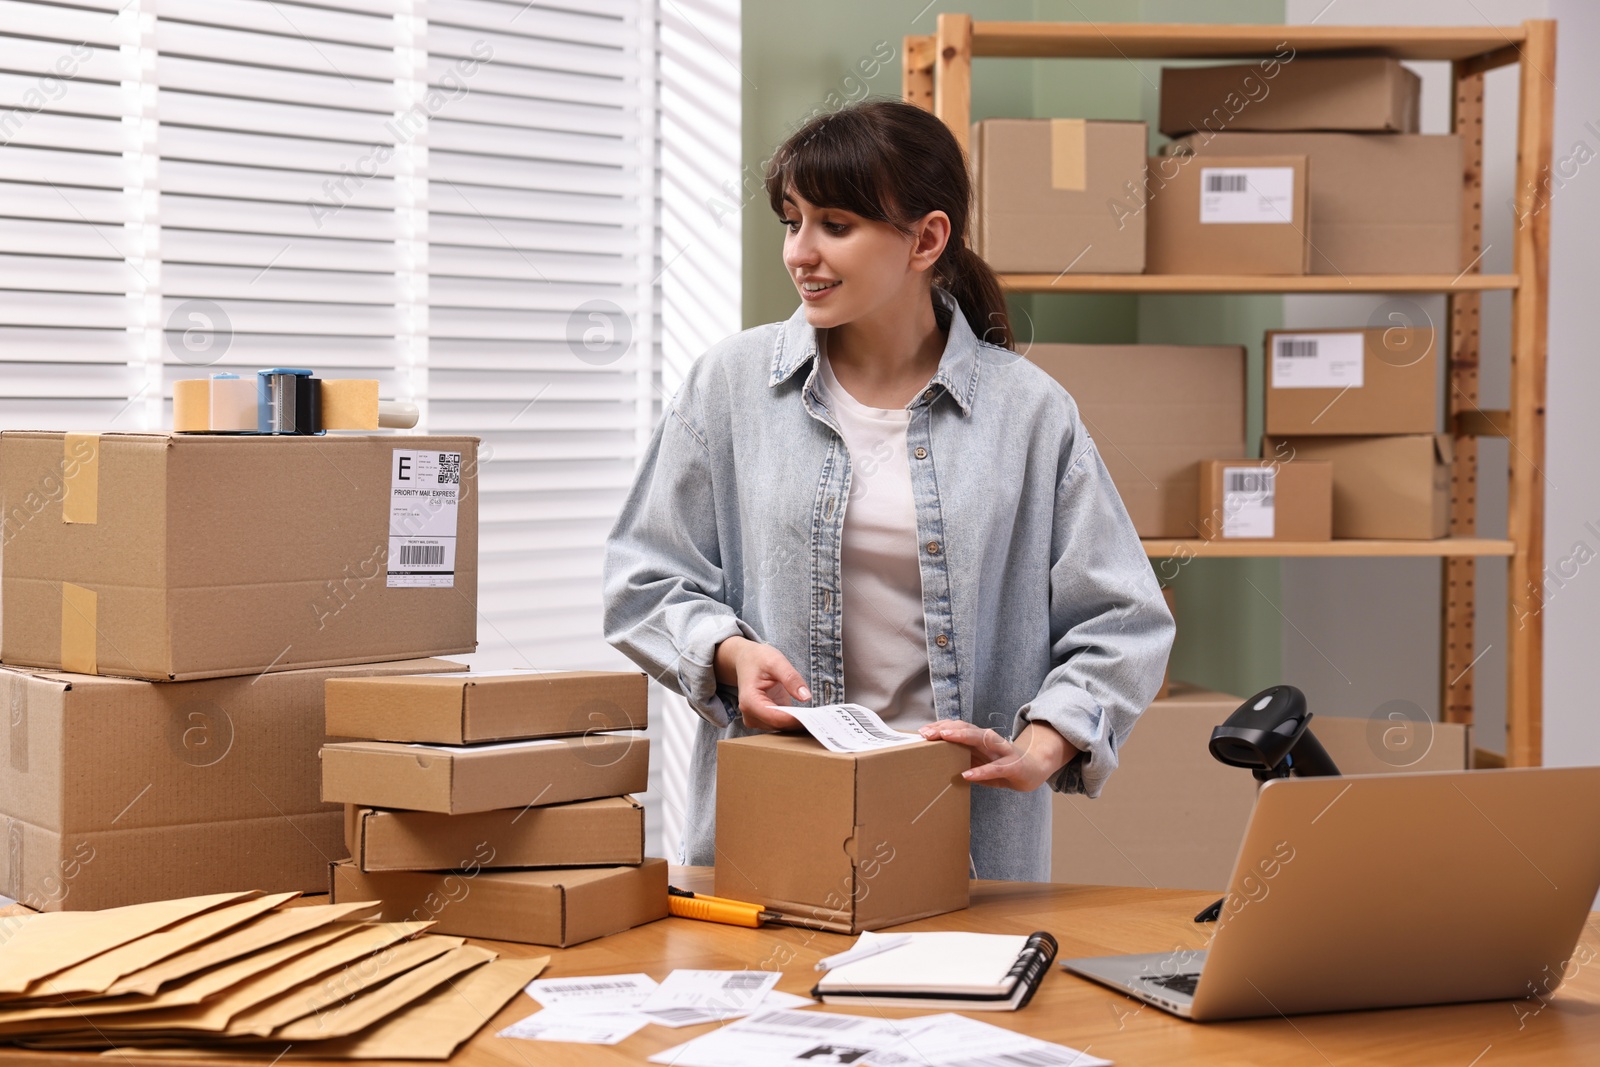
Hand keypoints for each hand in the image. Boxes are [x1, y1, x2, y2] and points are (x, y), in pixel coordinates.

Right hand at [713, 635, 810, 730]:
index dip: (795, 719)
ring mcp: (756, 719)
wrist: (746, 660)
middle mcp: (750, 714)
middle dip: (799, 721)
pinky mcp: (764, 719)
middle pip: (779, 725)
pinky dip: (793, 719)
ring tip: (815, 714)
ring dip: (797, 722)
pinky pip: (781, 724)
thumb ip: (791, 678)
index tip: (814, 716)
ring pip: (781, 727)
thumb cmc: (758, 659)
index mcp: (750, 701)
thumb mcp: (776, 661)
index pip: (775, 718)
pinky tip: (806, 714)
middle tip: (820, 715)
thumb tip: (806, 697)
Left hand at [918, 719, 1078, 791]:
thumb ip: (963, 758)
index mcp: (980, 739)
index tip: (922, 731)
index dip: (940, 727)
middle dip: (946, 728)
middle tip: (926, 733)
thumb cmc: (1002, 765)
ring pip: (982, 738)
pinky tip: (967, 775)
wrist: (1034, 769)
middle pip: (966, 728)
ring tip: (945, 737)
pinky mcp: (1013, 766)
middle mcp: (990, 740)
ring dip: (963, 736)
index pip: (958, 728)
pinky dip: (981, 771)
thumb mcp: (979, 761)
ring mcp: (1002, 751)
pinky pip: (995, 768)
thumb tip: (936, 761)